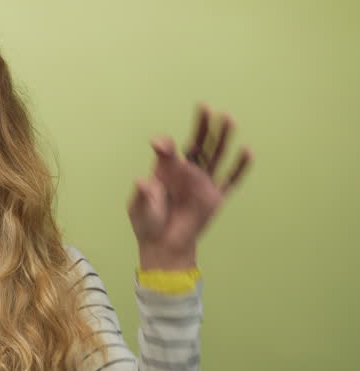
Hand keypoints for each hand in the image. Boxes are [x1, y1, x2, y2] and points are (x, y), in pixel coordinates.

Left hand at [127, 103, 252, 268]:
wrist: (163, 246)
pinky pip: (230, 181)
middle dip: (202, 127)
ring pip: (216, 156)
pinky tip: (247, 151)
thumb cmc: (147, 224)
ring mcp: (202, 184)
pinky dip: (239, 167)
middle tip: (206, 108)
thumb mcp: (139, 209)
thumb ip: (142, 195)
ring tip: (228, 118)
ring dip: (222, 138)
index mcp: (166, 171)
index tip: (161, 145)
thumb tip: (142, 180)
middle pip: (198, 145)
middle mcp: (187, 172)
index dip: (166, 145)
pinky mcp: (215, 198)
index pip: (169, 150)